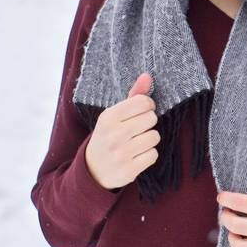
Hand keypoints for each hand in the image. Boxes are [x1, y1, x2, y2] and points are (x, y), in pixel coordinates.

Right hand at [85, 72, 159, 190]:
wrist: (92, 170)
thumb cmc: (108, 136)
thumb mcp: (114, 115)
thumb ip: (133, 95)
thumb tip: (147, 76)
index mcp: (108, 117)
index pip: (143, 102)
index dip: (147, 106)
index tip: (142, 111)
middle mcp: (113, 135)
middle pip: (151, 119)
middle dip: (148, 123)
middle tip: (137, 129)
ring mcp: (121, 154)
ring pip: (154, 137)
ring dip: (149, 140)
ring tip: (136, 143)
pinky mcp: (128, 170)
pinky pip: (153, 155)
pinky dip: (148, 155)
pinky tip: (136, 156)